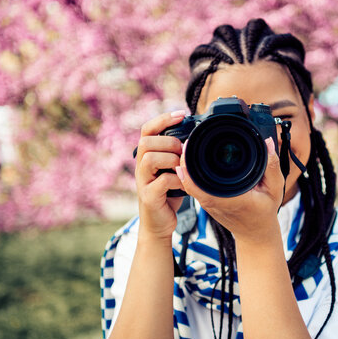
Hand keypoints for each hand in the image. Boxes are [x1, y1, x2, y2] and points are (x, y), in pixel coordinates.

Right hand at [135, 110, 186, 241]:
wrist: (160, 224)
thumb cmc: (169, 195)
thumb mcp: (174, 170)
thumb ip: (179, 155)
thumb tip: (196, 136)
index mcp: (147, 156)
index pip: (147, 129)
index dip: (163, 119)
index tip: (182, 114)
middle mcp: (140, 167)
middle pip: (146, 142)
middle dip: (169, 142)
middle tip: (183, 151)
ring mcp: (142, 182)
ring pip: (149, 158)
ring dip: (170, 159)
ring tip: (182, 167)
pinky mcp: (149, 197)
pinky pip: (161, 182)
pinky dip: (177, 180)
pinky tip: (185, 184)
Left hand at [176, 137, 283, 244]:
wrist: (256, 234)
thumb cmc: (265, 212)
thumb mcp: (275, 189)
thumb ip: (272, 166)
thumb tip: (268, 143)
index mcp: (228, 198)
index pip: (199, 184)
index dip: (189, 167)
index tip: (190, 146)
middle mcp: (214, 201)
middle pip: (189, 180)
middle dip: (186, 160)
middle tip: (188, 141)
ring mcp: (208, 203)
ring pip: (189, 184)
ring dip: (187, 167)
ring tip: (189, 147)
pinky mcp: (208, 203)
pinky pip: (194, 187)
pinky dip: (191, 174)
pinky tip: (193, 161)